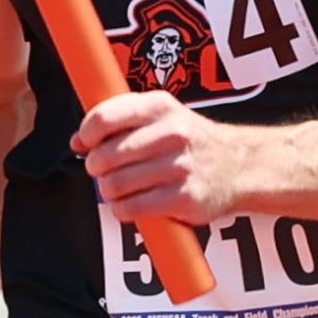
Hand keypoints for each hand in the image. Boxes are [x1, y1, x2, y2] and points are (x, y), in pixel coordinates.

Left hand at [72, 93, 245, 225]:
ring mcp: (179, 167)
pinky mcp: (183, 198)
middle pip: (105, 156)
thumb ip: (120, 121)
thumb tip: (77, 141)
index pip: (105, 117)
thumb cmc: (193, 141)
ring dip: (109, 191)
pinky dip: (123, 210)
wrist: (239, 166)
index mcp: (160, 107)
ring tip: (119, 189)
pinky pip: (132, 208)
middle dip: (96, 167)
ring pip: (115, 185)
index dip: (86, 134)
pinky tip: (131, 204)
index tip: (86, 143)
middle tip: (104, 171)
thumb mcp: (162, 116)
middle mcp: (171, 133)